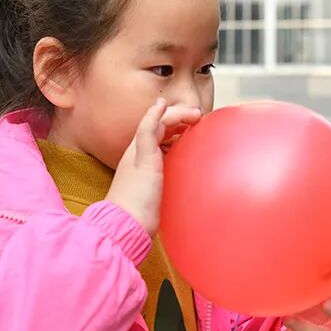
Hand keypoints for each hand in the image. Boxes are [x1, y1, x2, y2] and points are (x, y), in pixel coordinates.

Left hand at [106, 98, 201, 234]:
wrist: (129, 227)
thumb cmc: (136, 195)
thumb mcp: (144, 158)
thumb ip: (148, 129)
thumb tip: (159, 103)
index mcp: (138, 146)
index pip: (161, 120)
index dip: (179, 113)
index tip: (199, 115)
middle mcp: (141, 154)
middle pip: (162, 129)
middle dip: (181, 120)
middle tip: (200, 120)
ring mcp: (147, 169)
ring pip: (165, 143)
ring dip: (180, 134)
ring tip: (196, 133)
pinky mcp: (154, 183)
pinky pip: (168, 159)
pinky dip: (178, 152)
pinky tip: (187, 158)